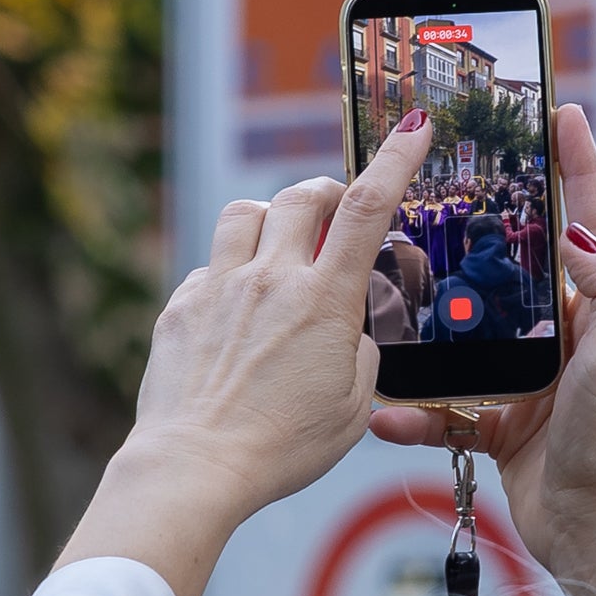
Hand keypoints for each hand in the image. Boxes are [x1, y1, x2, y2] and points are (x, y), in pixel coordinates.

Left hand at [53, 105, 435, 595]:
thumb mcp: (353, 407)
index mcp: (325, 301)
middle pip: (299, 196)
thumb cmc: (281, 449)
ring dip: (267, 220)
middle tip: (331, 212)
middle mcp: (270, 280)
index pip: (367, 208)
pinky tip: (233, 313)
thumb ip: (361, 352)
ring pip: (244, 213)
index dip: (395, 159)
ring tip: (276, 251)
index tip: (414, 128)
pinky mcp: (180, 307)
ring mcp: (220, 288)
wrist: (196, 468)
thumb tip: (349, 328)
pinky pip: (208, 268)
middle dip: (323, 192)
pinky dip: (227, 276)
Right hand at [366, 102, 595, 595]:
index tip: (559, 112)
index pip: (590, 220)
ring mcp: (532, 379)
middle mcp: (570, 337)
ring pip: (471, 332)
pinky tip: (384, 413)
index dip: (575, 165)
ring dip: (430, 324)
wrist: (591, 536)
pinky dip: (415, 411)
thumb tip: (577, 232)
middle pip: (521, 265)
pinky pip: (447, 404)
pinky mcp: (502, 421)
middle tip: (451, 182)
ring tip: (392, 293)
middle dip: (486, 228)